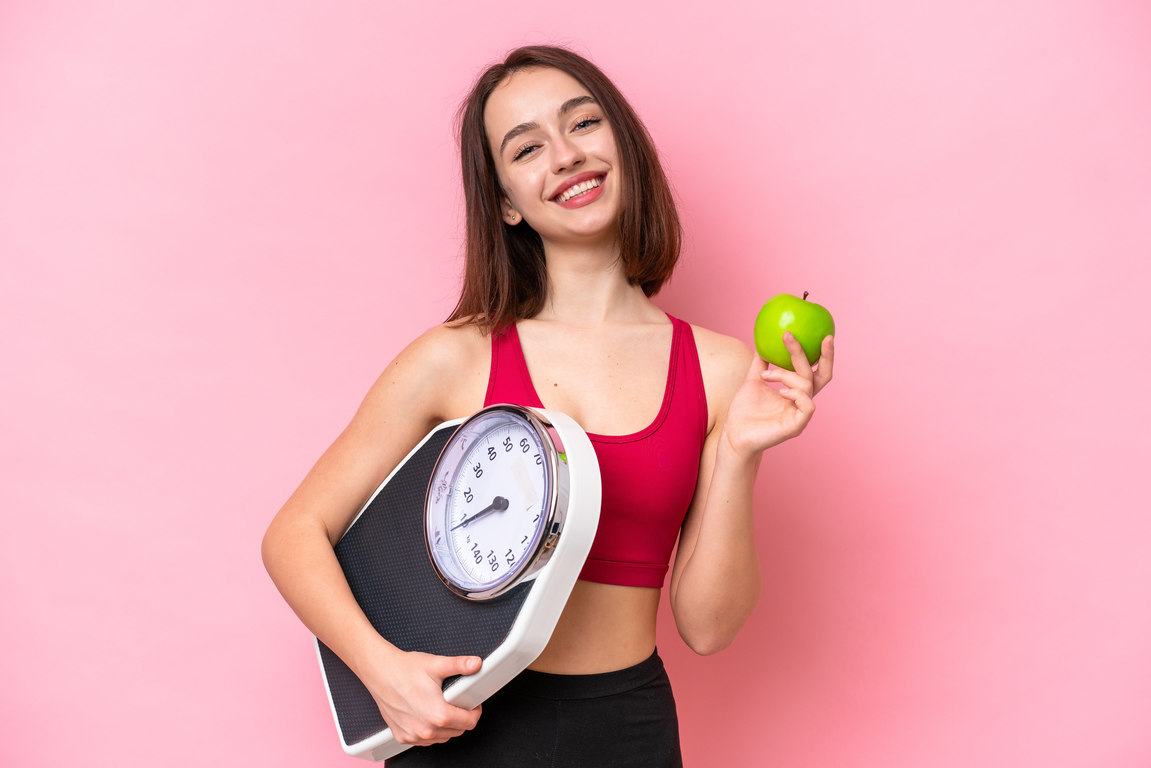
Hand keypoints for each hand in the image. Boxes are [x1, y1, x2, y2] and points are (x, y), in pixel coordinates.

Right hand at [356, 645, 483, 745]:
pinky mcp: (402, 737)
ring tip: (440, 705)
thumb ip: (460, 665)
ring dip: (446, 725)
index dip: (475, 710)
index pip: (469, 722)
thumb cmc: (403, 669)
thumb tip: (476, 664)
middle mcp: (425, 730)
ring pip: (442, 737)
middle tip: (454, 700)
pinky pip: (425, 740)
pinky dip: (429, 730)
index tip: (472, 703)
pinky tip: (425, 713)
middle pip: (457, 731)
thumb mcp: (436, 664)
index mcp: (437, 715)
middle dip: (460, 717)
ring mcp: (413, 736)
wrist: (379, 671)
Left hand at [723, 332, 833, 457]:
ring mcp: (801, 414)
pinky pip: (807, 405)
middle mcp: (802, 401)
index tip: (824, 333)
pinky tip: (781, 391)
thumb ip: (761, 362)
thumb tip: (763, 341)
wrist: (734, 434)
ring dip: (786, 374)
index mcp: (795, 391)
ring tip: (767, 375)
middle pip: (821, 375)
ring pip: (807, 385)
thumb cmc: (744, 410)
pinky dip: (796, 393)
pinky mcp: (797, 426)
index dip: (823, 354)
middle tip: (821, 338)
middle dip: (825, 355)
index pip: (815, 370)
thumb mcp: (753, 380)